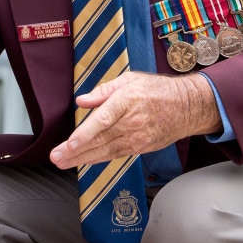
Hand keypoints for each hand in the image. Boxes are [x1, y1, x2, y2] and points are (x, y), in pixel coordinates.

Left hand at [49, 71, 219, 169]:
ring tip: (63, 162)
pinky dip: (98, 159)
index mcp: (127, 100)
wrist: (187, 107)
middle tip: (56, 157)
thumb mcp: (130, 80)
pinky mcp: (141, 148)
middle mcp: (132, 122)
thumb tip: (82, 100)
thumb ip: (104, 91)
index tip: (70, 143)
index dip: (85, 134)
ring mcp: (137, 138)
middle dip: (75, 151)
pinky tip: (84, 161)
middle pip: (99, 140)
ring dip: (82, 158)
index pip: (103, 120)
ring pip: (105, 151)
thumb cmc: (157, 90)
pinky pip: (115, 154)